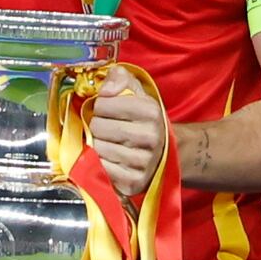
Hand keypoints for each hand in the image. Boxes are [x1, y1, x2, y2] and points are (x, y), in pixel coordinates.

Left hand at [80, 72, 171, 195]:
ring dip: (96, 145)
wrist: (164, 151)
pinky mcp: (134, 181)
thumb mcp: (136, 91)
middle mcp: (150, 136)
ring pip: (98, 149)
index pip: (103, 104)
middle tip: (106, 128)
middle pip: (98, 127)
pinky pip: (102, 170)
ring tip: (108, 142)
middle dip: (97, 126)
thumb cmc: (143, 119)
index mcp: (150, 110)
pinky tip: (109, 158)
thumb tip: (104, 89)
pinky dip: (100, 164)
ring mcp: (143, 161)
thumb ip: (119, 77)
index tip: (107, 110)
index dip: (100, 106)